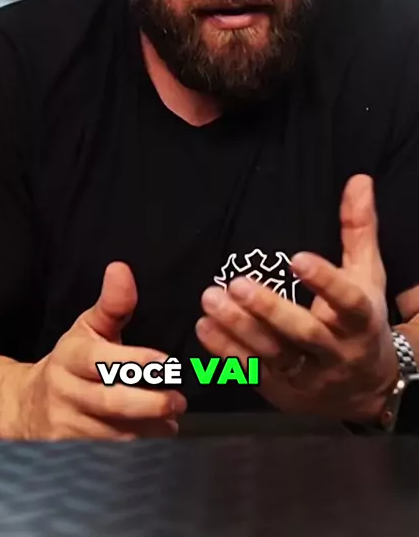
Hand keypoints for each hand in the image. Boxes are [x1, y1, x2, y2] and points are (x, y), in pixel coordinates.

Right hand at [22, 262, 186, 439]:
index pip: (101, 359)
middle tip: (178, 400)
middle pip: (108, 401)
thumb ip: (112, 303)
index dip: (134, 361)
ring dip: (148, 428)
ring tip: (173, 420)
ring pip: (111, 431)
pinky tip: (158, 435)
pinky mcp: (70, 449)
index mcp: (71, 355)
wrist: (28, 404)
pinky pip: (107, 451)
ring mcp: (67, 423)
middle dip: (147, 403)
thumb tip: (121, 268)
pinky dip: (136, 446)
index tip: (165, 361)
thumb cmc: (73, 359)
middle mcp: (67, 390)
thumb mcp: (88, 327)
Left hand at [197, 175, 398, 422]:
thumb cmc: (360, 320)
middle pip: (304, 334)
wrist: (366, 390)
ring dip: (239, 329)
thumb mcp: (366, 276)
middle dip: (270, 311)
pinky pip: (251, 371)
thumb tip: (359, 180)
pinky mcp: (280, 388)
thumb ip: (358, 229)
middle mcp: (335, 351)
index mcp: (359, 321)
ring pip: (272, 354)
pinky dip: (226, 352)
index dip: (325, 283)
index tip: (297, 259)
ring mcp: (306, 374)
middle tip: (236, 283)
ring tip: (210, 299)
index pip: (347, 302)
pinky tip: (204, 328)